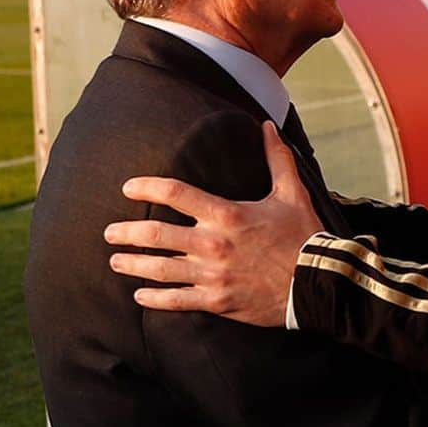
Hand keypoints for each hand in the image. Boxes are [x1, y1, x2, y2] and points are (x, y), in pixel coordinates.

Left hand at [104, 122, 320, 326]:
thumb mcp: (292, 193)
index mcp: (226, 214)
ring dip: (132, 264)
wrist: (318, 283)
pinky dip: (154, 298)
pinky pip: (176, 300)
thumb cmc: (303, 236)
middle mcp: (212, 244)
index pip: (174, 193)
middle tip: (109, 232)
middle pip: (155, 234)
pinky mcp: (217, 300)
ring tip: (116, 260)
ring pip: (159, 269)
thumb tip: (267, 126)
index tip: (128, 187)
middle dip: (126, 232)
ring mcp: (212, 275)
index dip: (146, 186)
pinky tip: (140, 295)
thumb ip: (276, 158)